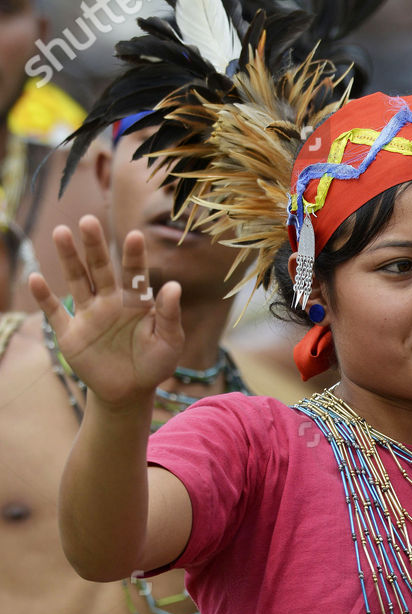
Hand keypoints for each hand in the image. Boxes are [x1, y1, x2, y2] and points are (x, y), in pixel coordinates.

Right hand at [29, 215, 183, 409]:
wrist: (130, 392)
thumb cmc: (154, 364)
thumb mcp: (169, 343)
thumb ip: (170, 316)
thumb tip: (174, 286)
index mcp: (135, 302)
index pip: (134, 274)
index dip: (134, 256)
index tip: (135, 236)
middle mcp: (110, 302)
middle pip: (100, 269)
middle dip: (94, 246)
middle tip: (88, 221)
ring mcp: (88, 315)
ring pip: (77, 281)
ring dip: (69, 259)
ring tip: (61, 232)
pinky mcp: (70, 334)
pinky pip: (55, 313)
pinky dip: (44, 298)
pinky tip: (36, 279)